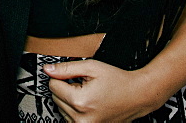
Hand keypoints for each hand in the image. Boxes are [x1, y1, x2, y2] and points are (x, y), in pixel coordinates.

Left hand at [43, 59, 169, 121]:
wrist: (137, 95)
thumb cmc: (118, 81)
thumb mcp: (92, 67)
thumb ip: (66, 68)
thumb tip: (48, 70)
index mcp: (81, 101)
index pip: (53, 86)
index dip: (62, 77)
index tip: (73, 76)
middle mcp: (81, 118)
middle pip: (56, 98)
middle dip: (66, 89)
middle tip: (84, 84)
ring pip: (61, 109)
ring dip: (70, 100)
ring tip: (88, 94)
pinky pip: (70, 118)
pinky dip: (75, 110)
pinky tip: (88, 103)